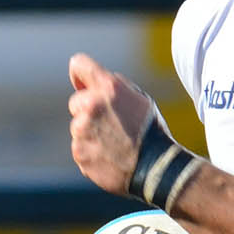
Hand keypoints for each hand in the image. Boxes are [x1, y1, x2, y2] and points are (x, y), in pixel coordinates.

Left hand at [68, 53, 197, 206]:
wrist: (157, 169)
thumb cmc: (150, 132)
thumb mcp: (139, 99)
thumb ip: (113, 88)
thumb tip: (91, 85)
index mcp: (109, 87)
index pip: (79, 64)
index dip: (80, 75)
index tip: (83, 85)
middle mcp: (92, 105)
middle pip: (76, 102)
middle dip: (89, 111)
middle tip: (112, 126)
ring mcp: (82, 130)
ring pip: (78, 127)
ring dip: (91, 134)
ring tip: (114, 145)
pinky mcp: (79, 152)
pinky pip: (80, 148)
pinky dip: (91, 153)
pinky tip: (110, 157)